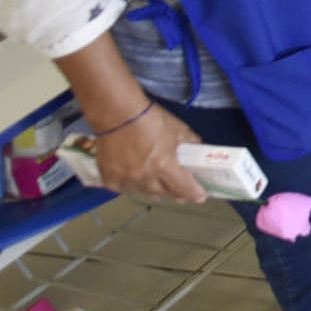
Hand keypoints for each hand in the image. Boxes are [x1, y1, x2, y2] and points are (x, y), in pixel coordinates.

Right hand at [90, 102, 207, 204]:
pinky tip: (135, 181)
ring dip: (154, 190)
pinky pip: (124, 189)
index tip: (200, 196)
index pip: (183, 187)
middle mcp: (145, 177)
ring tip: (159, 186)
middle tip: (180, 192)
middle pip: (164, 193)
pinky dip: (131, 186)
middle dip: (175, 193)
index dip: (194, 193)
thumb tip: (197, 151)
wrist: (118, 114)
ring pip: (144, 192)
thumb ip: (190, 143)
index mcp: (164, 166)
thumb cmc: (151, 119)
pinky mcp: (109, 178)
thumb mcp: (179, 130)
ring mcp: (125, 180)